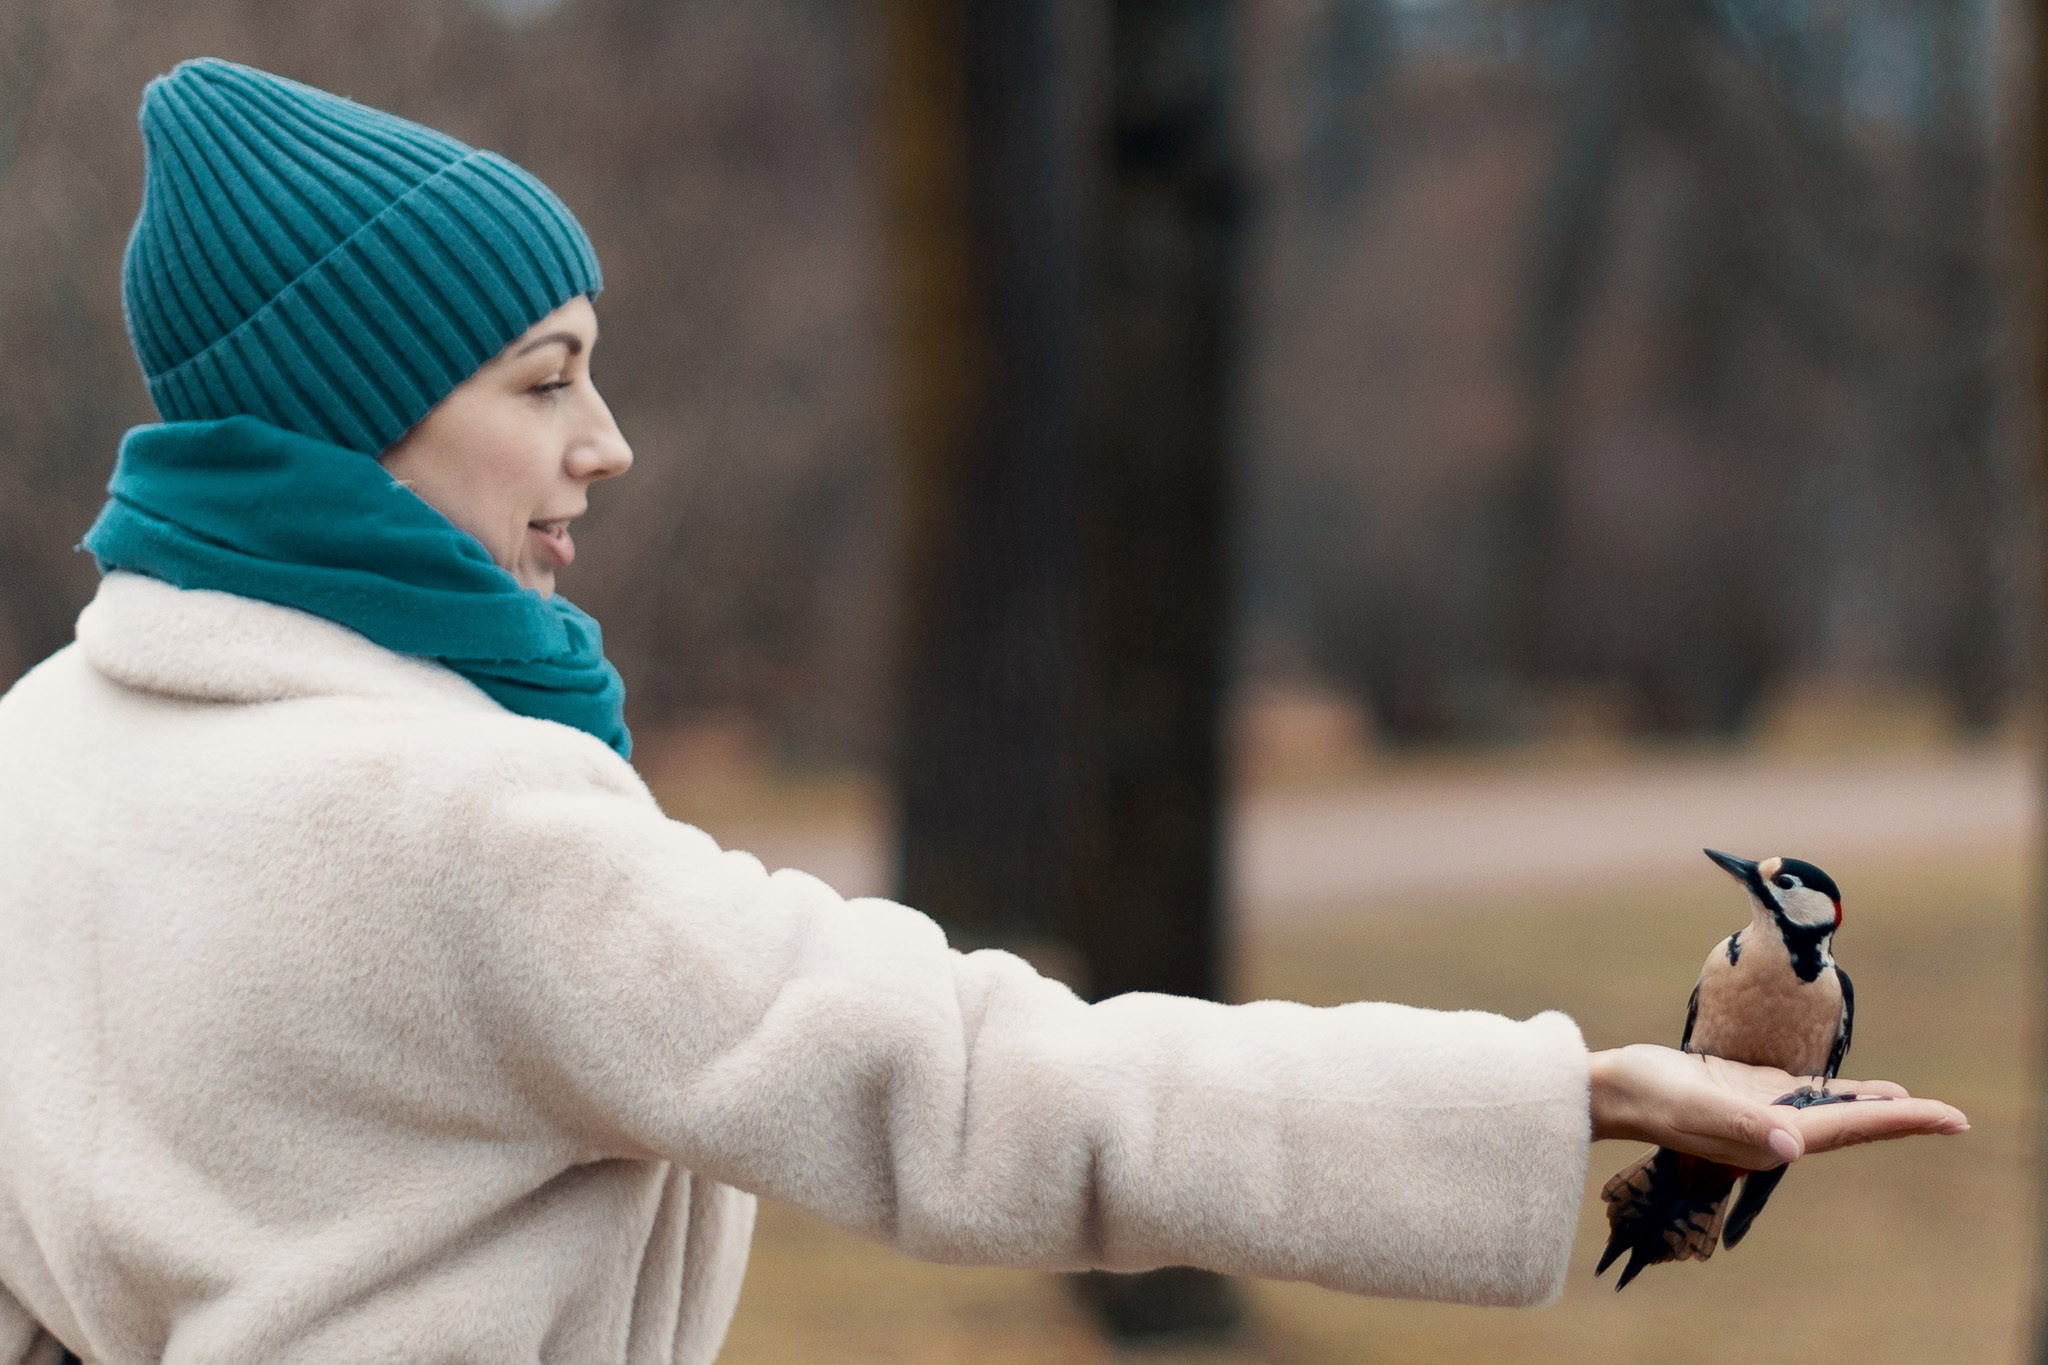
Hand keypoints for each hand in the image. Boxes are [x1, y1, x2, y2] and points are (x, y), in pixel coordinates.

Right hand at [1589, 1043, 1968, 1169]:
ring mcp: (1761, 1114)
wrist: (1608, 1089)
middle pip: (1851, 1125)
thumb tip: (1794, 1145)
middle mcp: (1773, 1132)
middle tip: (1954, 1118)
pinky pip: (1805, 1097)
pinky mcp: (1746, 1094)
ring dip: (1874, 1111)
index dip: (1901, 1121)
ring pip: (1832, 1113)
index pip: (1849, 1128)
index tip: (1950, 1117)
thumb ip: (1740, 1121)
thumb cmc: (1647, 1093)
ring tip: (1916, 1107)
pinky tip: (1855, 1091)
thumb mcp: (1692, 1101)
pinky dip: (1838, 1094)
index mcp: (1769, 1137)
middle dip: (1902, 1121)